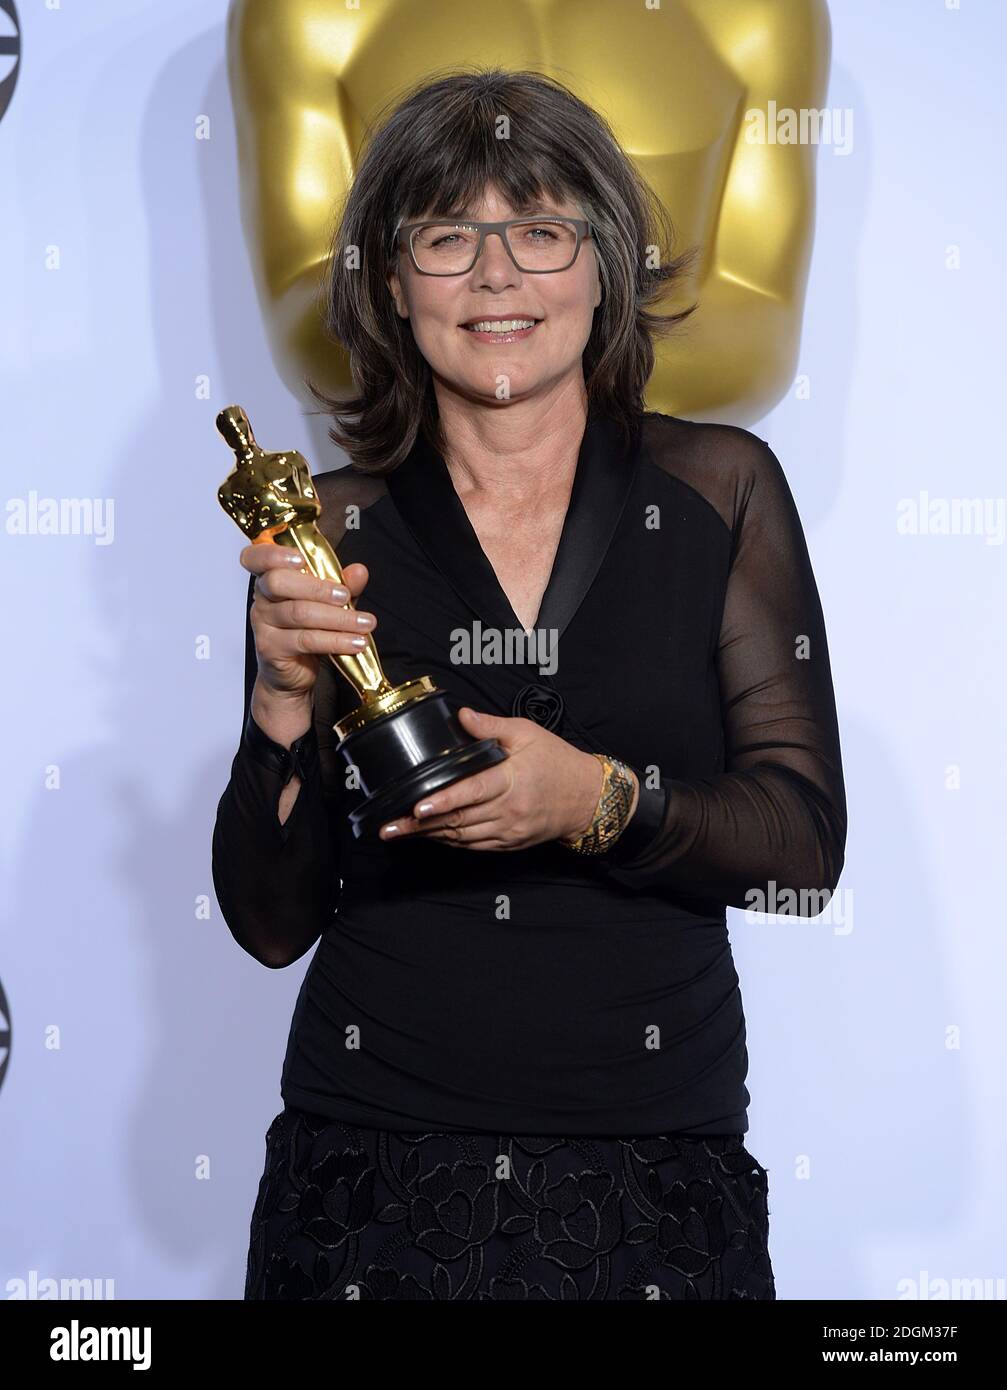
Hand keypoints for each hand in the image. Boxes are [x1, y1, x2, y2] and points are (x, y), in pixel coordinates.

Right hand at [239, 543, 376, 700]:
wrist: (292, 675)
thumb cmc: (307, 631)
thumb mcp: (330, 604)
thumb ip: (342, 586)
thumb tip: (358, 571)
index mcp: (270, 579)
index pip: (256, 557)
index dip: (274, 553)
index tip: (302, 558)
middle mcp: (261, 598)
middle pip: (279, 581)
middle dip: (318, 588)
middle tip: (346, 597)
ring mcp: (263, 624)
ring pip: (299, 613)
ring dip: (338, 618)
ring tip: (365, 624)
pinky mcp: (271, 648)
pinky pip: (305, 640)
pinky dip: (335, 640)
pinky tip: (355, 643)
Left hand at [377, 707, 636, 850]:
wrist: (588, 798)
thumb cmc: (557, 762)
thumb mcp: (528, 734)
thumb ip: (492, 726)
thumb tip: (462, 715)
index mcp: (512, 780)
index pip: (471, 792)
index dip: (443, 801)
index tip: (417, 807)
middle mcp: (508, 810)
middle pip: (458, 820)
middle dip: (420, 825)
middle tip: (389, 827)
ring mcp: (508, 830)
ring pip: (462, 836)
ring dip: (429, 836)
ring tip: (399, 833)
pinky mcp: (509, 842)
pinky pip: (473, 846)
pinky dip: (450, 841)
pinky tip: (430, 836)